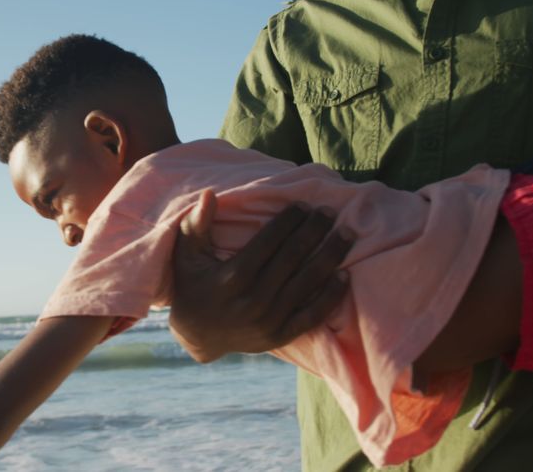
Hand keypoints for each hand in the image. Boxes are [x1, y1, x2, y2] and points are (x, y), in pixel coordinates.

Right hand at [169, 190, 352, 362]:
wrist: (197, 336)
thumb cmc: (192, 286)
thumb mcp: (186, 255)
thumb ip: (196, 224)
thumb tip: (209, 194)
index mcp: (232, 277)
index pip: (268, 243)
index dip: (289, 221)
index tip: (304, 205)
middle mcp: (253, 300)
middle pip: (292, 259)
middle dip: (314, 232)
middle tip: (330, 213)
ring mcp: (268, 321)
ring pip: (307, 284)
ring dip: (330, 256)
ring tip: (346, 234)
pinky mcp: (279, 337)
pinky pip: (311, 316)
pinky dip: (330, 297)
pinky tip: (344, 275)